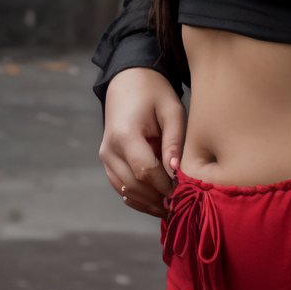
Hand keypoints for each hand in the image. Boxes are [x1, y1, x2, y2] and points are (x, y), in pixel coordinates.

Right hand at [99, 68, 186, 218]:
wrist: (128, 82)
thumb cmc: (154, 93)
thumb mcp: (172, 111)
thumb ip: (174, 141)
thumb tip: (176, 172)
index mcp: (125, 135)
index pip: (145, 171)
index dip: (165, 186)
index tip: (185, 192)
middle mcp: (110, 149)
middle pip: (134, 185)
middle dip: (158, 198)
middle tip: (182, 205)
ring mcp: (105, 157)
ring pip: (126, 190)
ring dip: (148, 202)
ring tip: (172, 208)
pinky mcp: (107, 161)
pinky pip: (121, 186)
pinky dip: (138, 197)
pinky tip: (157, 202)